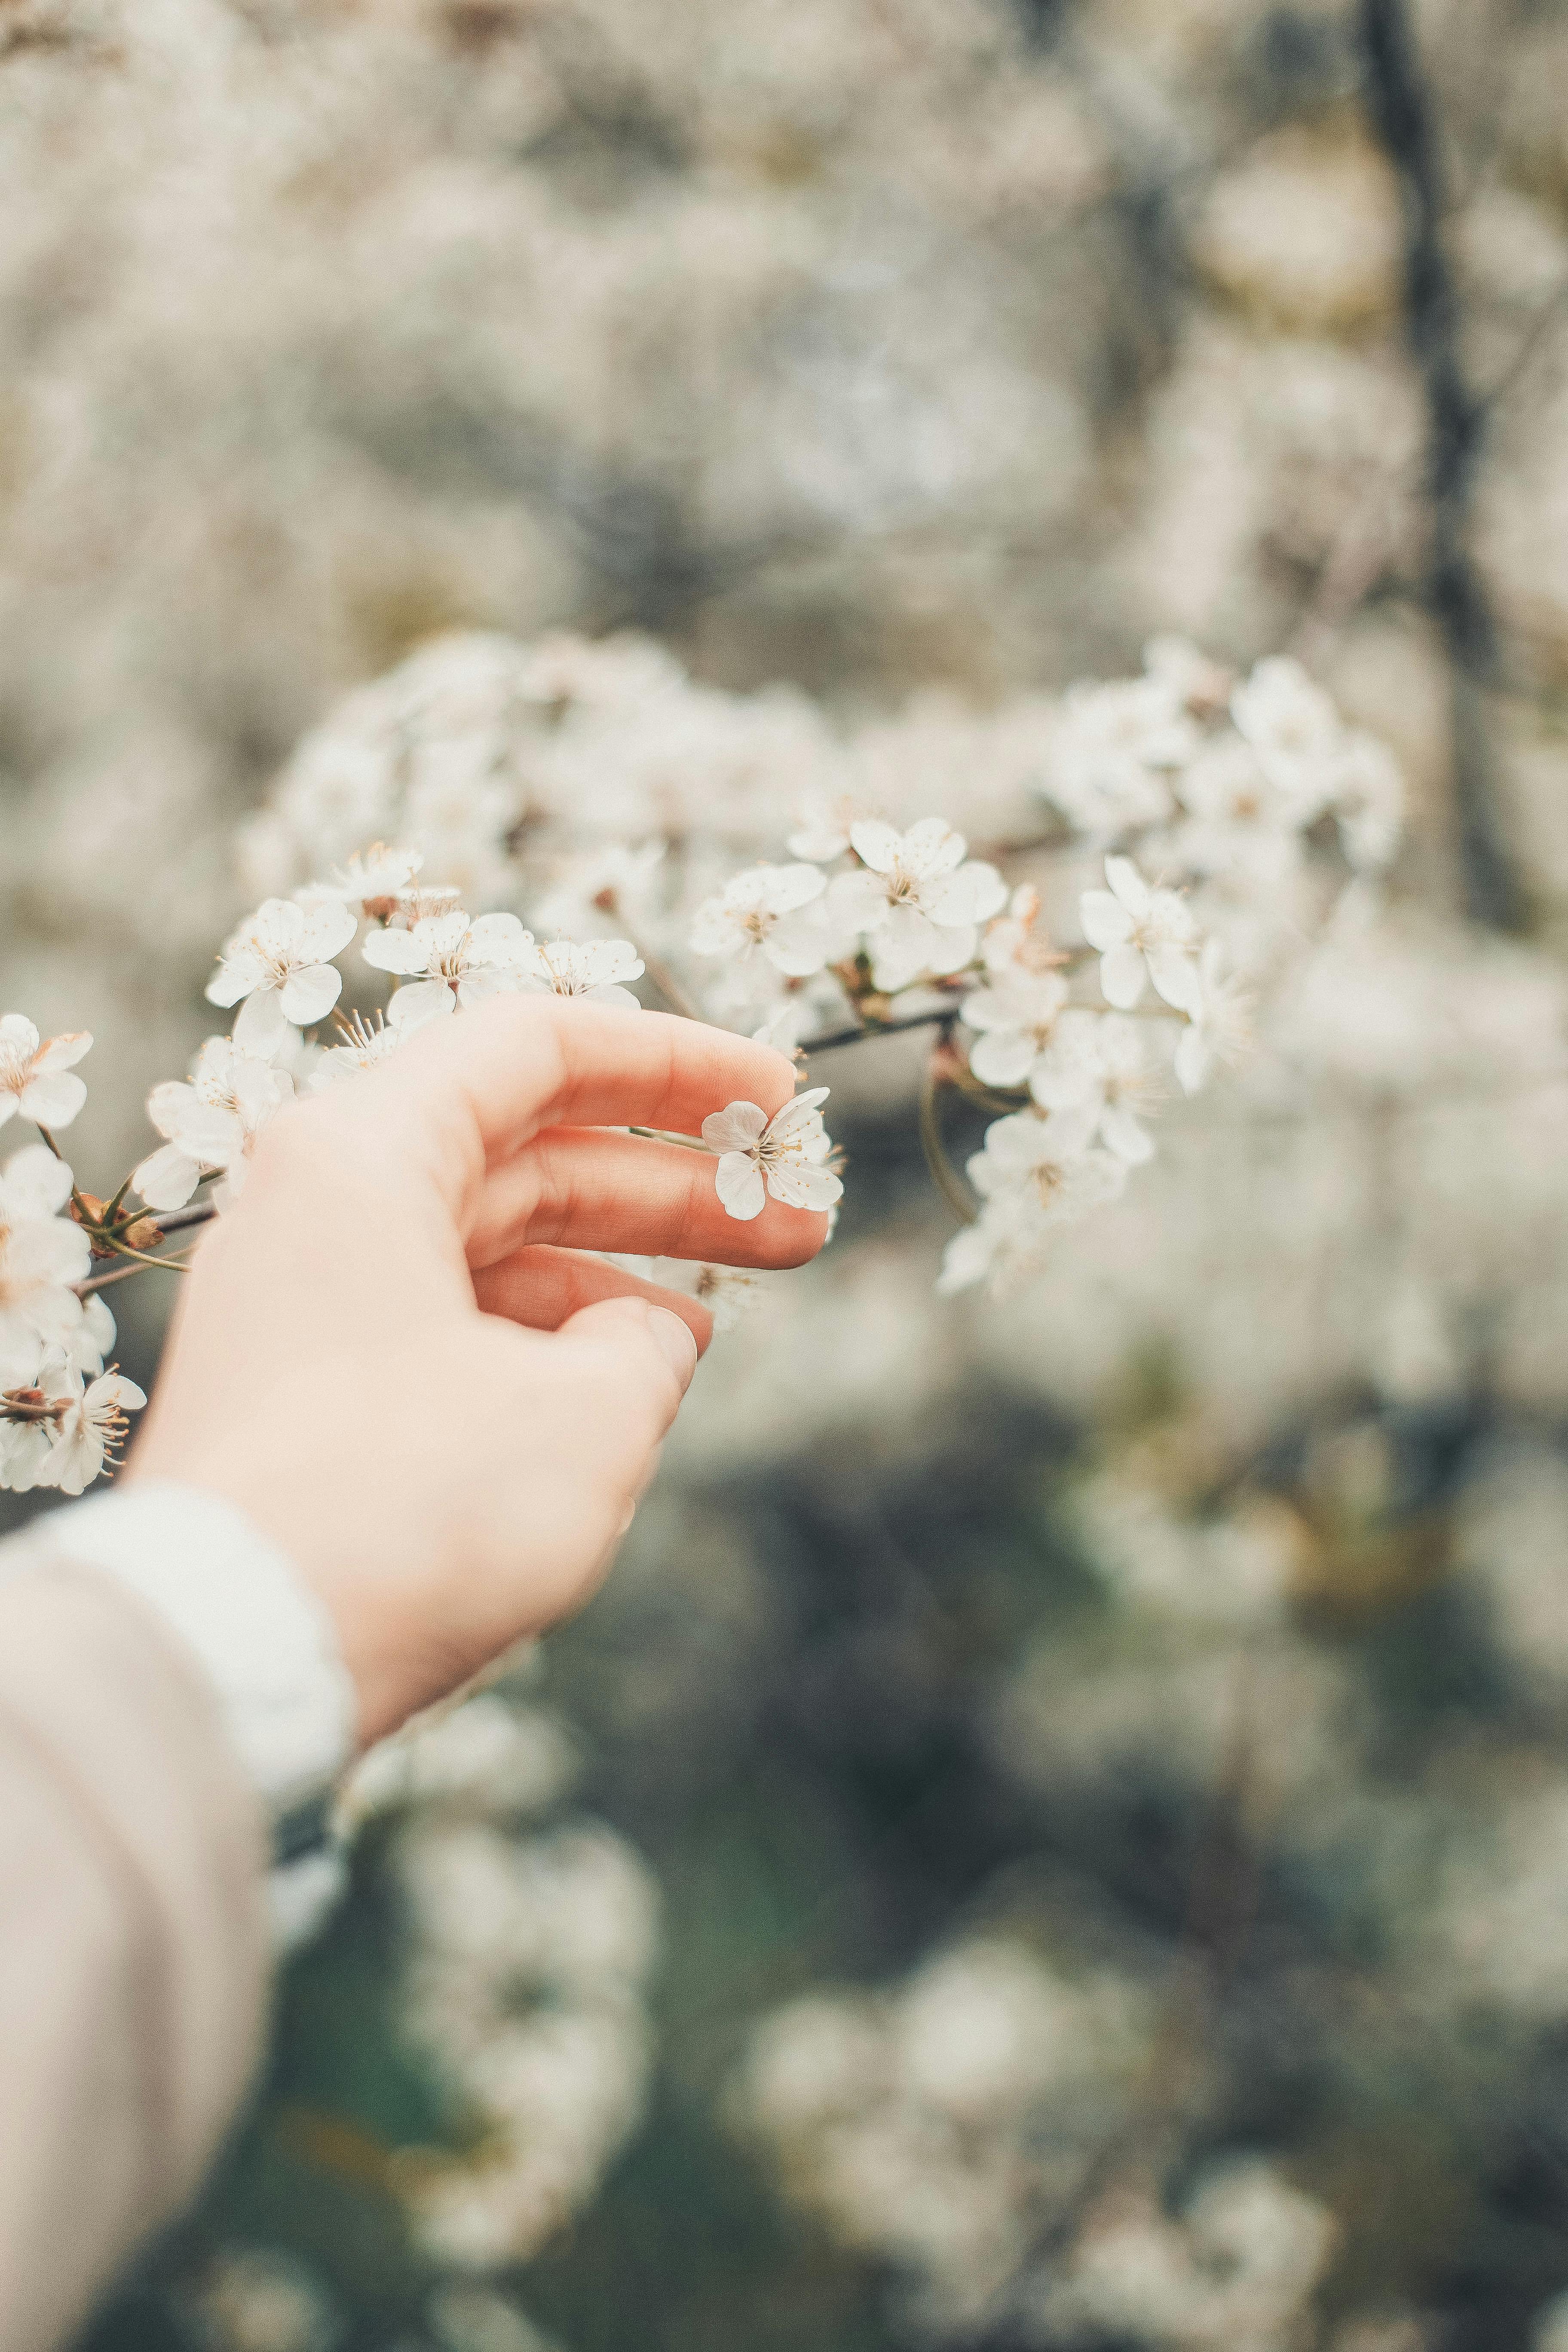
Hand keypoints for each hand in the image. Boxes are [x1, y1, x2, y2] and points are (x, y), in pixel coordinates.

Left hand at [128, 998, 825, 1742]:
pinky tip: (630, 1380)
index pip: (539, 1047)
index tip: (778, 1097)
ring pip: (493, 1243)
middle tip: (799, 1213)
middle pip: (526, 1151)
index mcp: (362, 1155)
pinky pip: (450, 1322)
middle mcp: (320, 1205)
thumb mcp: (582, 1416)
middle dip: (672, 1182)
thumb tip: (639, 1337)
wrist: (226, 1662)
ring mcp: (309, 1301)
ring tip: (728, 1310)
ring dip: (617, 1267)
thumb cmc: (399, 1515)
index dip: (677, 1063)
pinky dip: (545, 1338)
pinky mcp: (310, 1391)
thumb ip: (644, 1346)